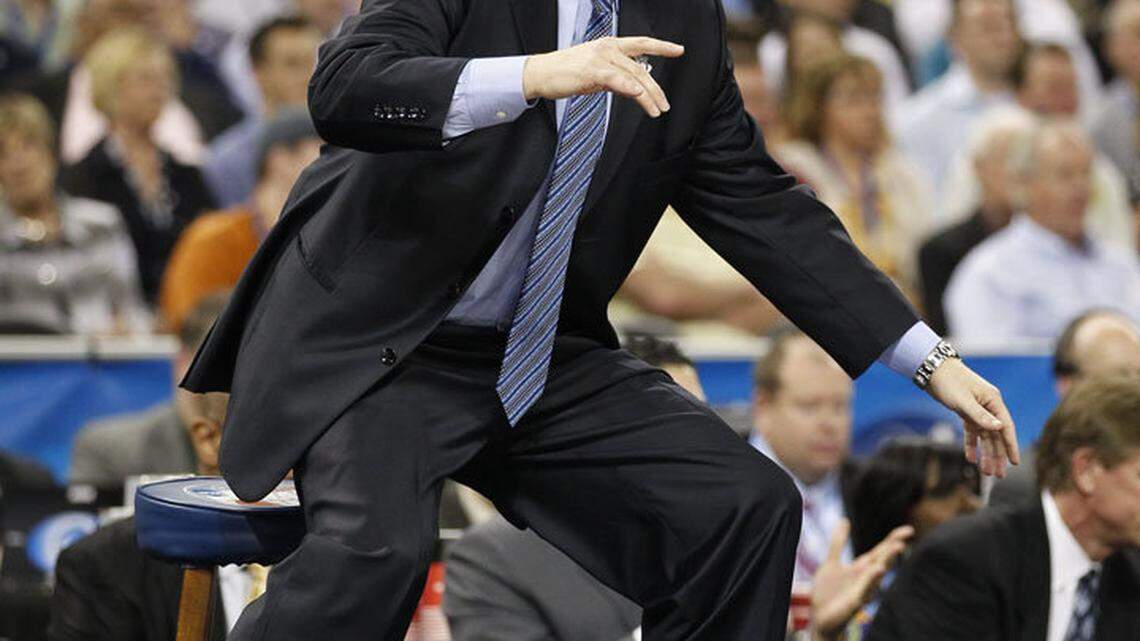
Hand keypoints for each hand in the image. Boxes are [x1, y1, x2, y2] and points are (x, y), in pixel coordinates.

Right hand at [522, 36, 683, 116]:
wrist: (541, 73)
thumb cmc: (566, 73)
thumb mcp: (596, 73)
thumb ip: (616, 78)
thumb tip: (635, 89)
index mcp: (610, 45)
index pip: (641, 43)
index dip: (661, 46)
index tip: (678, 50)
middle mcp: (608, 48)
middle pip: (640, 67)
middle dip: (655, 88)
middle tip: (664, 104)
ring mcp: (600, 58)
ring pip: (632, 76)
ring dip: (647, 96)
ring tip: (656, 110)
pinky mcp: (591, 71)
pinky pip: (616, 80)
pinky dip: (630, 88)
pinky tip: (639, 97)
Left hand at [811, 520, 913, 640]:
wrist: (820, 618)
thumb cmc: (829, 593)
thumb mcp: (831, 563)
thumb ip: (838, 543)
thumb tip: (845, 520)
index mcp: (862, 568)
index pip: (881, 551)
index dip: (893, 539)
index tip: (909, 530)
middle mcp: (866, 578)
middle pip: (883, 560)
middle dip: (893, 549)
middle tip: (905, 536)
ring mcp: (862, 590)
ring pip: (877, 573)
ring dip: (887, 560)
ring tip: (897, 547)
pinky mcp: (855, 602)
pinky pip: (865, 590)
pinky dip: (872, 579)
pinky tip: (879, 570)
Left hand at [926, 358, 1019, 476]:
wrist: (932, 370)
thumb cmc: (949, 381)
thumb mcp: (963, 401)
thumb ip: (980, 416)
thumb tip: (1000, 428)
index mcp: (993, 401)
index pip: (1006, 427)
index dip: (1011, 446)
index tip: (1015, 463)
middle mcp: (988, 406)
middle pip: (996, 435)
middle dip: (998, 456)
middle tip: (999, 475)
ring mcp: (977, 409)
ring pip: (985, 436)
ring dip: (986, 453)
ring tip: (986, 472)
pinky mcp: (965, 411)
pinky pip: (972, 432)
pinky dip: (971, 445)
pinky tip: (971, 458)